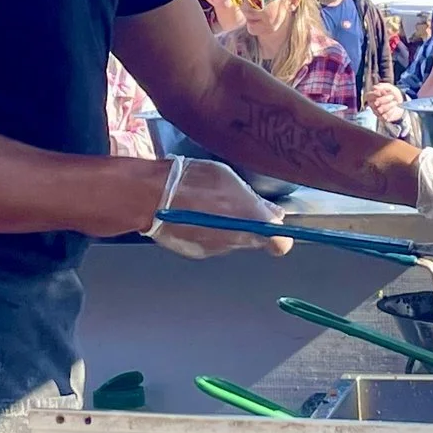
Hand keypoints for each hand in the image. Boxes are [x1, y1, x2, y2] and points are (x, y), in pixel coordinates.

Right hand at [146, 158, 292, 258]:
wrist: (152, 197)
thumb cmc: (191, 180)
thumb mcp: (228, 178)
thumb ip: (254, 199)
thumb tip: (273, 213)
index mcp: (249, 219)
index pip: (280, 242)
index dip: (280, 234)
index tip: (273, 222)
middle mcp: (236, 240)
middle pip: (255, 240)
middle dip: (250, 225)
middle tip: (235, 205)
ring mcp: (216, 249)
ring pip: (233, 242)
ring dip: (228, 228)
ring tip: (209, 207)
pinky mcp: (198, 254)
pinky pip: (213, 244)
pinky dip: (209, 234)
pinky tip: (195, 217)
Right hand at [364, 82, 407, 125]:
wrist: (402, 103)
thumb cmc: (393, 94)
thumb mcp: (389, 87)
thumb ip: (382, 86)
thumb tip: (375, 88)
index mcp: (372, 96)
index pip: (368, 96)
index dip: (374, 94)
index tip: (382, 92)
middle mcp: (373, 105)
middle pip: (375, 102)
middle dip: (385, 99)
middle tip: (392, 96)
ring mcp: (377, 112)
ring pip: (380, 109)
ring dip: (390, 105)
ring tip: (394, 103)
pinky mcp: (382, 118)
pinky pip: (384, 116)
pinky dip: (391, 112)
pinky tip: (393, 109)